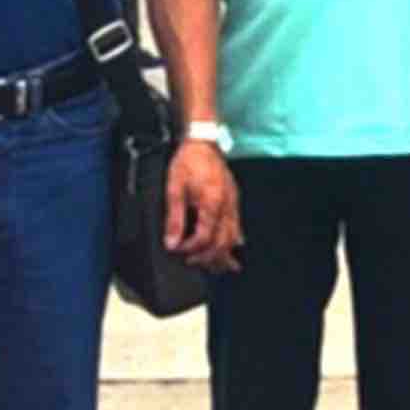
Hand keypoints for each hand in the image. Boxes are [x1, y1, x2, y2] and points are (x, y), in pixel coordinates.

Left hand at [163, 139, 242, 270]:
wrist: (202, 143)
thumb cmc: (189, 162)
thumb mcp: (174, 189)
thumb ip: (174, 219)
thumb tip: (172, 242)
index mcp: (211, 202)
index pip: (204, 237)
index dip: (191, 248)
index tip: (179, 250)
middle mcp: (226, 205)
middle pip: (223, 242)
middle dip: (209, 257)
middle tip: (194, 263)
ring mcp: (233, 203)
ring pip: (234, 237)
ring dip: (224, 253)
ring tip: (217, 266)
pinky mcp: (234, 200)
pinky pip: (238, 226)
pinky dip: (234, 240)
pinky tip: (234, 248)